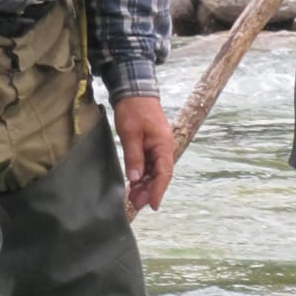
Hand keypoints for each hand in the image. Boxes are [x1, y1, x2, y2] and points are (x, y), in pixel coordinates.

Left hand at [112, 94, 174, 212]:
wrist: (133, 89)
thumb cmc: (133, 109)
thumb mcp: (131, 133)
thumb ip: (134, 156)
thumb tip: (135, 178)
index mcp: (163, 144)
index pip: (164, 173)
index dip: (158, 190)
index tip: (152, 205)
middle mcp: (163, 147)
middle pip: (159, 175)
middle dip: (148, 191)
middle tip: (135, 204)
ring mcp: (156, 146)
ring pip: (152, 171)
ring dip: (144, 184)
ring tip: (132, 198)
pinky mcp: (148, 144)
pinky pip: (147, 164)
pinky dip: (140, 175)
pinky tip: (132, 184)